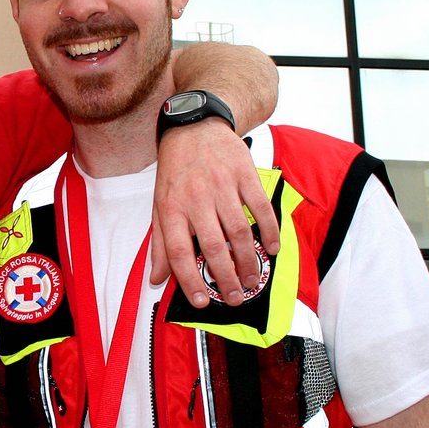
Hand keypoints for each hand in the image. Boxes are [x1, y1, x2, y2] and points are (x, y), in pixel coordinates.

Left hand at [149, 119, 280, 306]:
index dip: (189, 280)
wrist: (195, 126)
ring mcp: (221, 186)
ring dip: (248, 260)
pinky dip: (269, 230)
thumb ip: (159, 244)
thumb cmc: (176, 171)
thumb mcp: (159, 204)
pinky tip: (272, 248)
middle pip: (213, 246)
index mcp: (171, 208)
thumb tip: (156, 279)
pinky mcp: (244, 174)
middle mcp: (195, 198)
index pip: (178, 252)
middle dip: (226, 278)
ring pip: (238, 231)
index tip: (202, 301)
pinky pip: (260, 208)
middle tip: (235, 298)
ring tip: (252, 280)